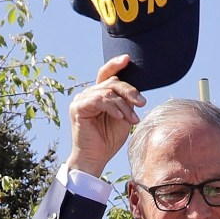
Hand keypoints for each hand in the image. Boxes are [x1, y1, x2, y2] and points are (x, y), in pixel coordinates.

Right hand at [67, 57, 145, 176]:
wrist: (95, 158)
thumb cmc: (108, 140)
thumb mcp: (123, 117)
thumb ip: (125, 102)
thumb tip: (135, 91)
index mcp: (98, 94)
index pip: (106, 74)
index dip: (115, 64)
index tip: (127, 59)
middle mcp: (88, 94)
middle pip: (112, 82)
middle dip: (130, 92)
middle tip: (142, 104)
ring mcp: (81, 99)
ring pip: (108, 92)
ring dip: (124, 105)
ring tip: (132, 119)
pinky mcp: (77, 107)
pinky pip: (100, 100)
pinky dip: (113, 108)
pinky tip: (121, 117)